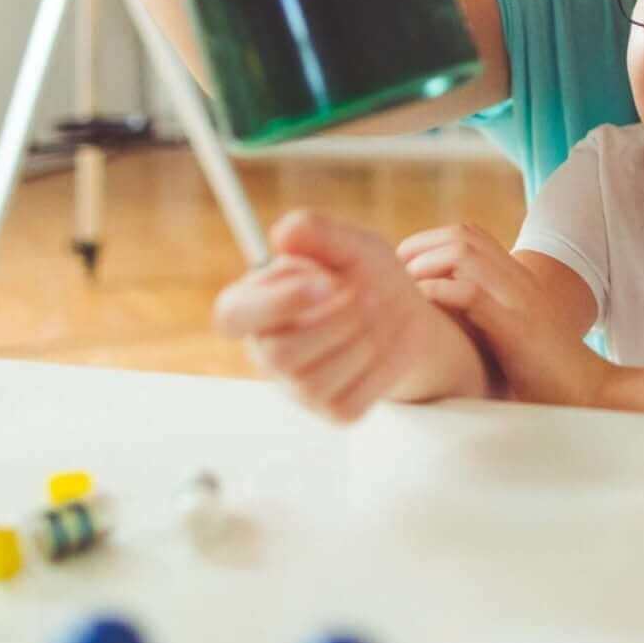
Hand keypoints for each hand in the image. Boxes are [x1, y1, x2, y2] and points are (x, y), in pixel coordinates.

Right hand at [213, 211, 487, 421]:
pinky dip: (378, 370)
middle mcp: (268, 350)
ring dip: (362, 341)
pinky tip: (382, 349)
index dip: (275, 303)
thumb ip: (316, 232)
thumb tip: (282, 234)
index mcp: (256, 305)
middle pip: (280, 355)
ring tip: (377, 317)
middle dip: (337, 320)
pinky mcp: (334, 410)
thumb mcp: (350, 244)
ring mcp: (299, 387)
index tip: (326, 282)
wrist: (412, 317)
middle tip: (368, 295)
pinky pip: (349, 401)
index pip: (231, 316)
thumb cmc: (368, 276)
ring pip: (316, 380)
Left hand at [405, 231, 605, 407]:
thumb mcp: (512, 333)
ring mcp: (518, 299)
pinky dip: (439, 291)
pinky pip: (471, 292)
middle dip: (420, 246)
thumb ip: (485, 316)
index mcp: (517, 277)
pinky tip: (422, 303)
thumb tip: (438, 317)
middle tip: (395, 273)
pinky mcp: (515, 327)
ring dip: (425, 264)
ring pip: (464, 252)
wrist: (589, 394)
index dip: (430, 240)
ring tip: (405, 288)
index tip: (404, 266)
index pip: (470, 233)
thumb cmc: (545, 373)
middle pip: (463, 234)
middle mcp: (518, 279)